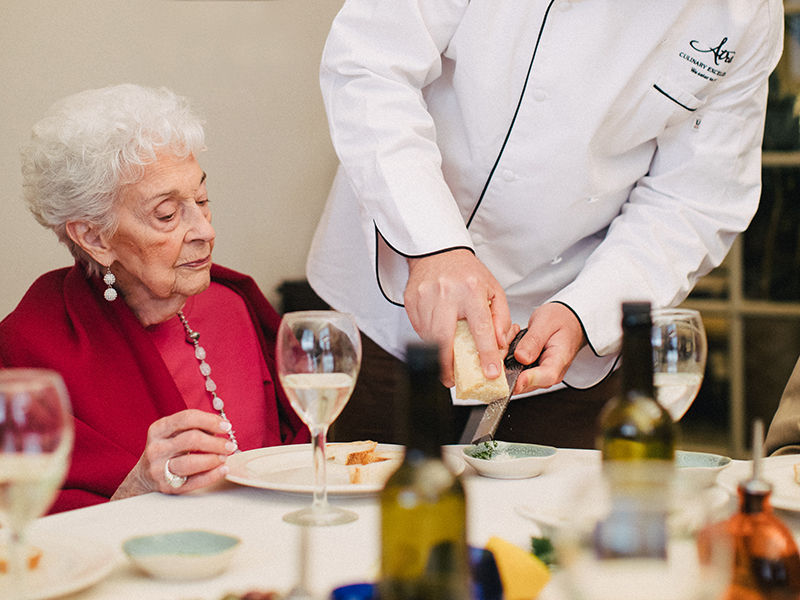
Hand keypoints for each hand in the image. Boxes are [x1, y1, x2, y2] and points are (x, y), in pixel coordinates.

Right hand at [111, 409, 235, 499]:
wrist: (143, 477)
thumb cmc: (166, 450)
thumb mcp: (172, 433)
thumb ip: (194, 427)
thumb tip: (222, 426)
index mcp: (158, 429)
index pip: (187, 418)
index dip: (210, 420)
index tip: (226, 426)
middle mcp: (157, 448)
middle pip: (191, 439)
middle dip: (215, 442)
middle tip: (230, 445)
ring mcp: (159, 469)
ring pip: (191, 462)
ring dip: (214, 458)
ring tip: (225, 457)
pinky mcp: (167, 486)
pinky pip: (193, 481)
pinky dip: (212, 475)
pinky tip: (223, 469)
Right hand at [404, 249, 513, 386]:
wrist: (437, 252)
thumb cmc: (467, 273)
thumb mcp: (493, 290)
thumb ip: (500, 318)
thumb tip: (498, 344)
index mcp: (471, 290)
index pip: (481, 328)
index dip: (486, 354)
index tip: (489, 372)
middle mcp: (446, 293)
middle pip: (444, 338)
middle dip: (447, 364)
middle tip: (452, 379)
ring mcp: (424, 297)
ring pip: (428, 337)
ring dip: (437, 354)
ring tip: (445, 362)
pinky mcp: (411, 301)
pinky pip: (418, 329)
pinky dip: (427, 339)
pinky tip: (436, 337)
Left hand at [512, 303, 586, 393]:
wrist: (567, 322)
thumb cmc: (560, 320)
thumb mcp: (546, 322)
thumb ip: (534, 340)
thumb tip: (520, 357)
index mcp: (559, 359)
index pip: (547, 376)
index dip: (529, 379)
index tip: (515, 379)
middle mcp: (550, 373)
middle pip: (525, 382)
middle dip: (508, 368)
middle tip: (504, 344)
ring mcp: (540, 376)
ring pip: (515, 379)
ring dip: (506, 361)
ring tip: (512, 336)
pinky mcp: (531, 374)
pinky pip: (513, 373)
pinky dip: (506, 360)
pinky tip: (511, 343)